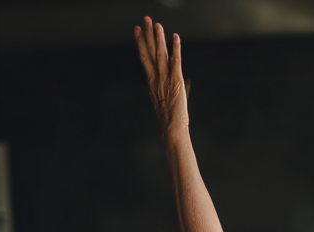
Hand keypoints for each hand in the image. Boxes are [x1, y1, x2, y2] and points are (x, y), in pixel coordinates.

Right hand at [134, 16, 188, 136]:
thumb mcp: (160, 101)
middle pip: (150, 52)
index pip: (144, 58)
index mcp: (151, 82)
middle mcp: (156, 78)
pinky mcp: (176, 81)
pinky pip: (176, 62)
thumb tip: (159, 87)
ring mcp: (165, 79)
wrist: (172, 128)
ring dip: (159, 38)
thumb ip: (159, 90)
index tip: (137, 30)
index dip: (141, 43)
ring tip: (156, 24)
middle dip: (147, 35)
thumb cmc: (168, 119)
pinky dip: (176, 49)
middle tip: (144, 20)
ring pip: (160, 54)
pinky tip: (175, 38)